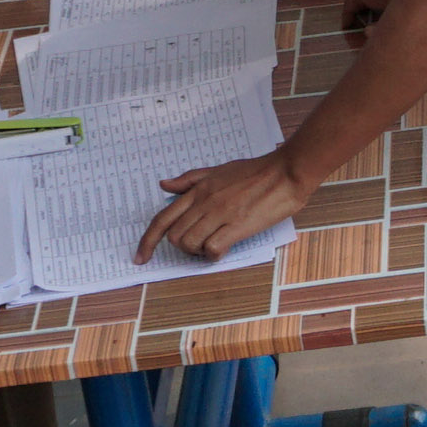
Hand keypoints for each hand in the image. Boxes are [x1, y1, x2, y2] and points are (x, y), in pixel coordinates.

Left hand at [135, 150, 309, 264]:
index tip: (141, 257)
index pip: (162, 218)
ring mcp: (220, 213)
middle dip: (182, 248)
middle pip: (174, 236)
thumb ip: (189, 179)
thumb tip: (164, 185)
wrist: (285, 172)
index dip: (147, 241)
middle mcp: (205, 201)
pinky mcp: (238, 225)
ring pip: (190, 244)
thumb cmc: (255, 171)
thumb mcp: (217, 170)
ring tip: (213, 246)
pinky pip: (212, 248)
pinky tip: (224, 249)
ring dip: (197, 253)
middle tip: (199, 245)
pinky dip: (213, 255)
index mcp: (198, 189)